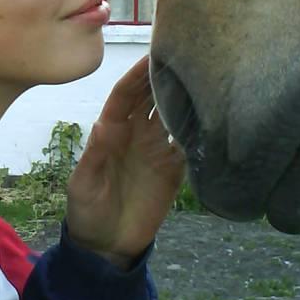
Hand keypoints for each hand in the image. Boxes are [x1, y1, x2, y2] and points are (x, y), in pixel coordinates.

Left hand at [66, 55, 184, 268]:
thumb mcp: (84, 184)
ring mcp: (157, 149)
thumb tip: (105, 124)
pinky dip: (200, 129)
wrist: (106, 246)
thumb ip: (96, 155)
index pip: (125, 95)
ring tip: (205, 74)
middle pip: (151, 97)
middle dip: (163, 74)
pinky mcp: (175, 169)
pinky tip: (215, 113)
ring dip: (185, 95)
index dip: (136, 75)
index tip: (151, 54)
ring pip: (173, 113)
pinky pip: (189, 143)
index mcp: (111, 131)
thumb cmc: (86, 211)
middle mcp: (136, 133)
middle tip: (185, 52)